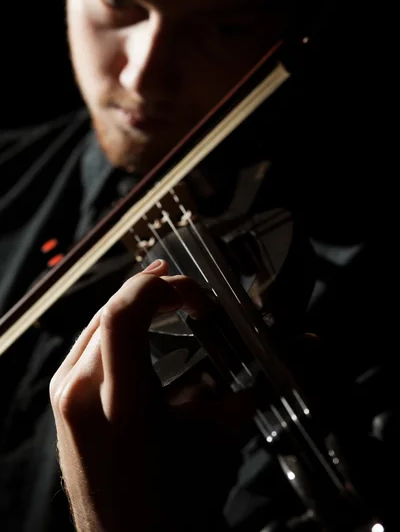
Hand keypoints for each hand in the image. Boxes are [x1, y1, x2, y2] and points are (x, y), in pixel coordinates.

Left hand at [50, 260, 254, 531]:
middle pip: (110, 310)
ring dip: (134, 305)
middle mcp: (81, 393)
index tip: (196, 297)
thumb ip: (250, 384)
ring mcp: (64, 395)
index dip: (163, 288)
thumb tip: (296, 349)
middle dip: (153, 291)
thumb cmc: (176, 500)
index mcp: (120, 405)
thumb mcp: (219, 437)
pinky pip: (87, 342)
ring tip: (167, 299)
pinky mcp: (61, 398)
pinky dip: (116, 325)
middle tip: (187, 293)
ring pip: (97, 321)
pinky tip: (139, 325)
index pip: (124, 314)